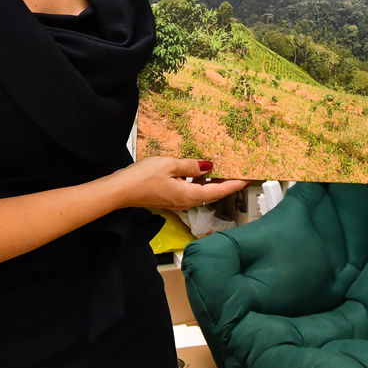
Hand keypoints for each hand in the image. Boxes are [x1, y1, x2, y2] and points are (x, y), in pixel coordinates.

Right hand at [109, 157, 248, 210]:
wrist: (120, 191)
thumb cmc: (143, 177)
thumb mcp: (170, 165)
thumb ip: (191, 166)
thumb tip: (208, 167)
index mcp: (189, 195)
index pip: (218, 191)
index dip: (233, 185)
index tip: (246, 180)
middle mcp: (185, 202)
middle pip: (211, 193)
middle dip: (224, 184)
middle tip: (236, 172)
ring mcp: (176, 202)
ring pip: (200, 192)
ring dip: (210, 182)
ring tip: (219, 169)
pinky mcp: (169, 198)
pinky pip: (189, 191)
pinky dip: (197, 182)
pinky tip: (194, 172)